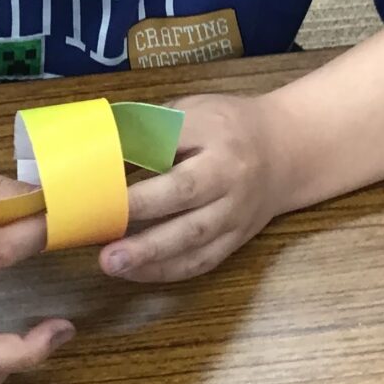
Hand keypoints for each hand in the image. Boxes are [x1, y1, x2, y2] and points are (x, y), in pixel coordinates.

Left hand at [99, 92, 292, 284]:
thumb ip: (149, 129)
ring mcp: (236, 211)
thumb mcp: (191, 111)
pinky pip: (203, 260)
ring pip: (195, 238)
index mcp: (215, 132)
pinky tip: (135, 273)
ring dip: (151, 256)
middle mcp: (230, 174)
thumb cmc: (226, 126)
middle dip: (140, 213)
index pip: (169, 145)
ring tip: (111, 264)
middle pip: (185, 196)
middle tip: (102, 238)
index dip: (135, 158)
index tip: (97, 178)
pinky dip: (167, 270)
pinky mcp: (237, 239)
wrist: (288, 151)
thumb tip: (95, 150)